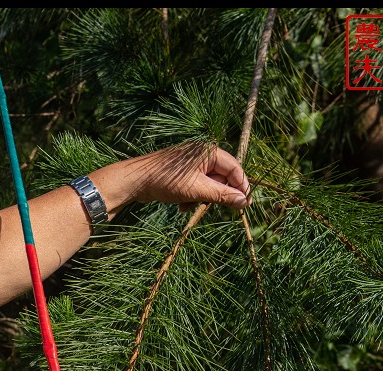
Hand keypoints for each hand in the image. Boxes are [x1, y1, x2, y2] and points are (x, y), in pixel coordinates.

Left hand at [116, 142, 250, 210]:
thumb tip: (243, 201)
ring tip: (189, 206)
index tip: (247, 204)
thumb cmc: (166, 180)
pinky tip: (182, 206)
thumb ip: (222, 195)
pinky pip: (196, 186)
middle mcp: (202, 154)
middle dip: (216, 194)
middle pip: (222, 177)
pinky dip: (192, 197)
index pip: (235, 169)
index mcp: (209, 151)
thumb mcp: (198, 190)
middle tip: (212, 207)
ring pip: (208, 184)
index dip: (242, 187)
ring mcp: (191, 163)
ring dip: (202, 198)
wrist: (135, 181)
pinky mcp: (182, 173)